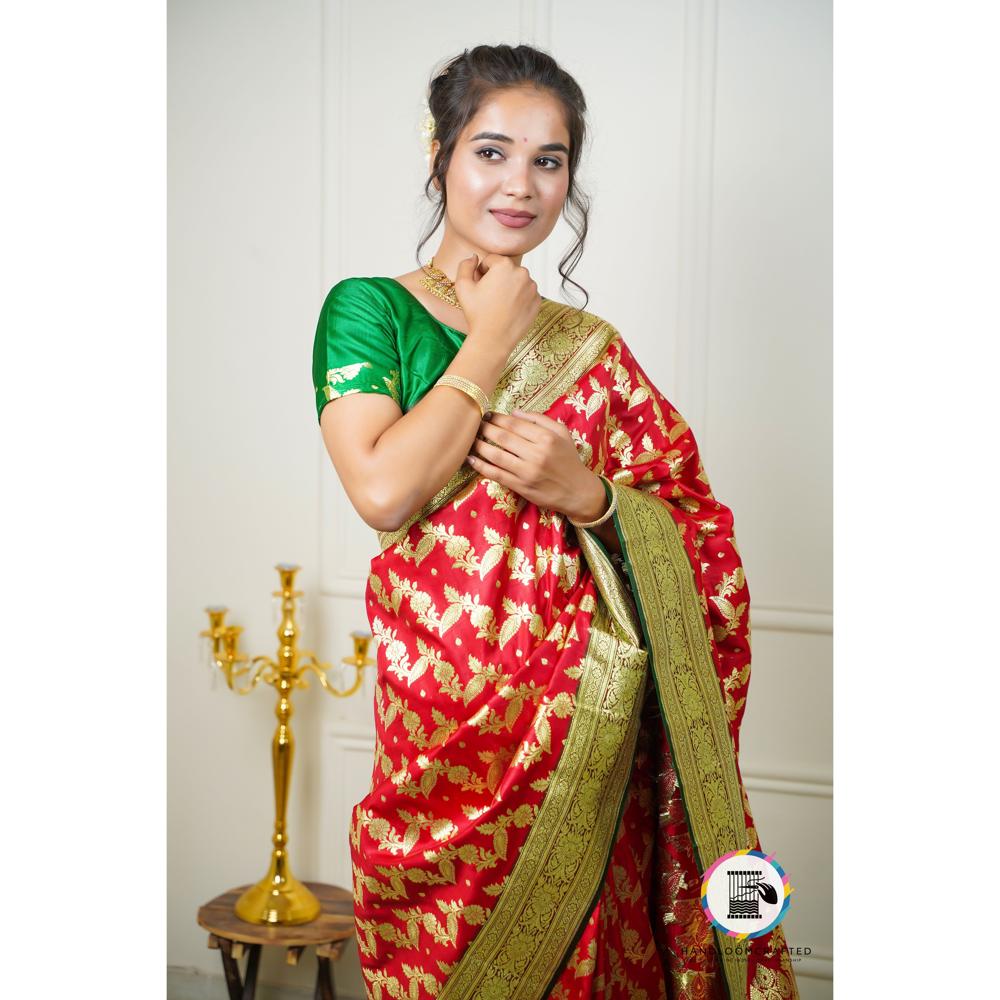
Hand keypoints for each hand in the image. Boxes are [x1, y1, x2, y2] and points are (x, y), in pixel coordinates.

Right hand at [453, 253, 541, 354]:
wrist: (493, 340)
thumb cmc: (477, 314)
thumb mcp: (462, 287)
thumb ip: (465, 266)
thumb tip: (474, 257)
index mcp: (504, 265)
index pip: (491, 260)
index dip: (482, 272)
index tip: (480, 286)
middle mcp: (522, 272)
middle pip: (506, 270)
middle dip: (497, 279)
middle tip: (489, 297)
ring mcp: (532, 287)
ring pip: (518, 281)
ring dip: (509, 288)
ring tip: (499, 305)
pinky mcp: (538, 300)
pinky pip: (527, 294)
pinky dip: (519, 299)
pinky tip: (509, 311)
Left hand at [465, 409, 607, 521]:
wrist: (577, 491)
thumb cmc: (568, 459)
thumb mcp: (561, 433)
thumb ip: (539, 419)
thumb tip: (514, 413)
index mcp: (546, 438)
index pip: (514, 424)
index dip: (497, 418)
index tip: (487, 414)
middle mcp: (536, 454)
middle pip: (503, 437)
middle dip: (485, 429)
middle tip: (475, 424)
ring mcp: (527, 471)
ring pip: (496, 455)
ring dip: (479, 446)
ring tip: (471, 440)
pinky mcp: (521, 487)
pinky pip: (497, 474)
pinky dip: (481, 467)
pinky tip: (471, 460)